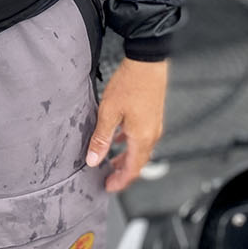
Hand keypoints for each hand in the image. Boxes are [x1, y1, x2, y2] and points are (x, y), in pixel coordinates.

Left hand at [86, 58, 167, 192]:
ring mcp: (154, 125)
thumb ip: (101, 138)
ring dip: (125, 158)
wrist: (147, 61)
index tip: (108, 187)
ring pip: (139, 150)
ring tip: (110, 161)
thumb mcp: (109, 112)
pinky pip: (141, 137)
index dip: (120, 181)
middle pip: (138, 162)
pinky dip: (129, 144)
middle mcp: (152, 134)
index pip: (133, 170)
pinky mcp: (152, 115)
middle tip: (108, 178)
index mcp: (142, 138)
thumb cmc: (131, 83)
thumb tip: (93, 159)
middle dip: (122, 173)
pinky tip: (118, 138)